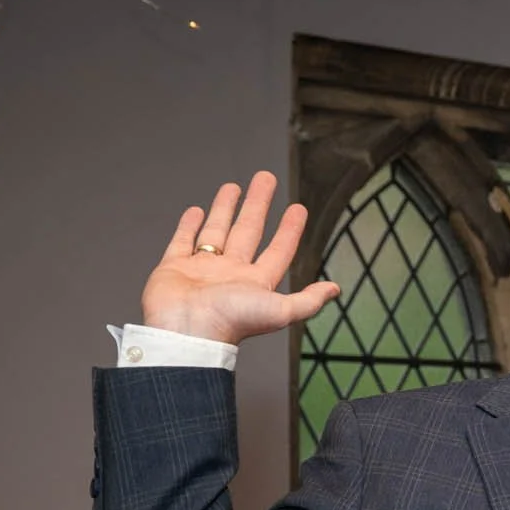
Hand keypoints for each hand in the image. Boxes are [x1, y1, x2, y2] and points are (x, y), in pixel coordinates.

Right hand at [140, 171, 338, 344]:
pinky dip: (188, 226)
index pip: (278, 250)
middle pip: (248, 230)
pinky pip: (183, 241)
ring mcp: (202, 269)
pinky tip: (196, 211)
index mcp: (256, 283)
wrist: (187, 331)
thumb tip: (335, 289)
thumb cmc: (232, 322)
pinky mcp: (174, 267)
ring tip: (233, 187)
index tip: (298, 208)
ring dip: (225, 209)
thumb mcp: (281, 311)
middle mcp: (230, 273)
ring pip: (217, 231)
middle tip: (266, 178)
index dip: (289, 230)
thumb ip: (308, 300)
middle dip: (258, 204)